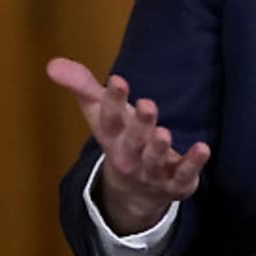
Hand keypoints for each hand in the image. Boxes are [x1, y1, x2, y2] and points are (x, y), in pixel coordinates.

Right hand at [47, 57, 209, 235]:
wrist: (135, 193)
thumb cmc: (120, 141)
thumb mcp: (102, 115)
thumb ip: (82, 87)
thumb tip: (52, 63)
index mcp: (112, 138)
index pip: (109, 119)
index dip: (113, 101)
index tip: (118, 80)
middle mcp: (130, 157)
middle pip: (133, 141)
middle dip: (140, 125)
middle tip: (149, 104)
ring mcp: (152, 173)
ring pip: (154, 161)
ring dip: (159, 147)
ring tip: (164, 132)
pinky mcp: (176, 184)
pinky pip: (184, 175)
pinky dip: (193, 163)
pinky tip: (203, 148)